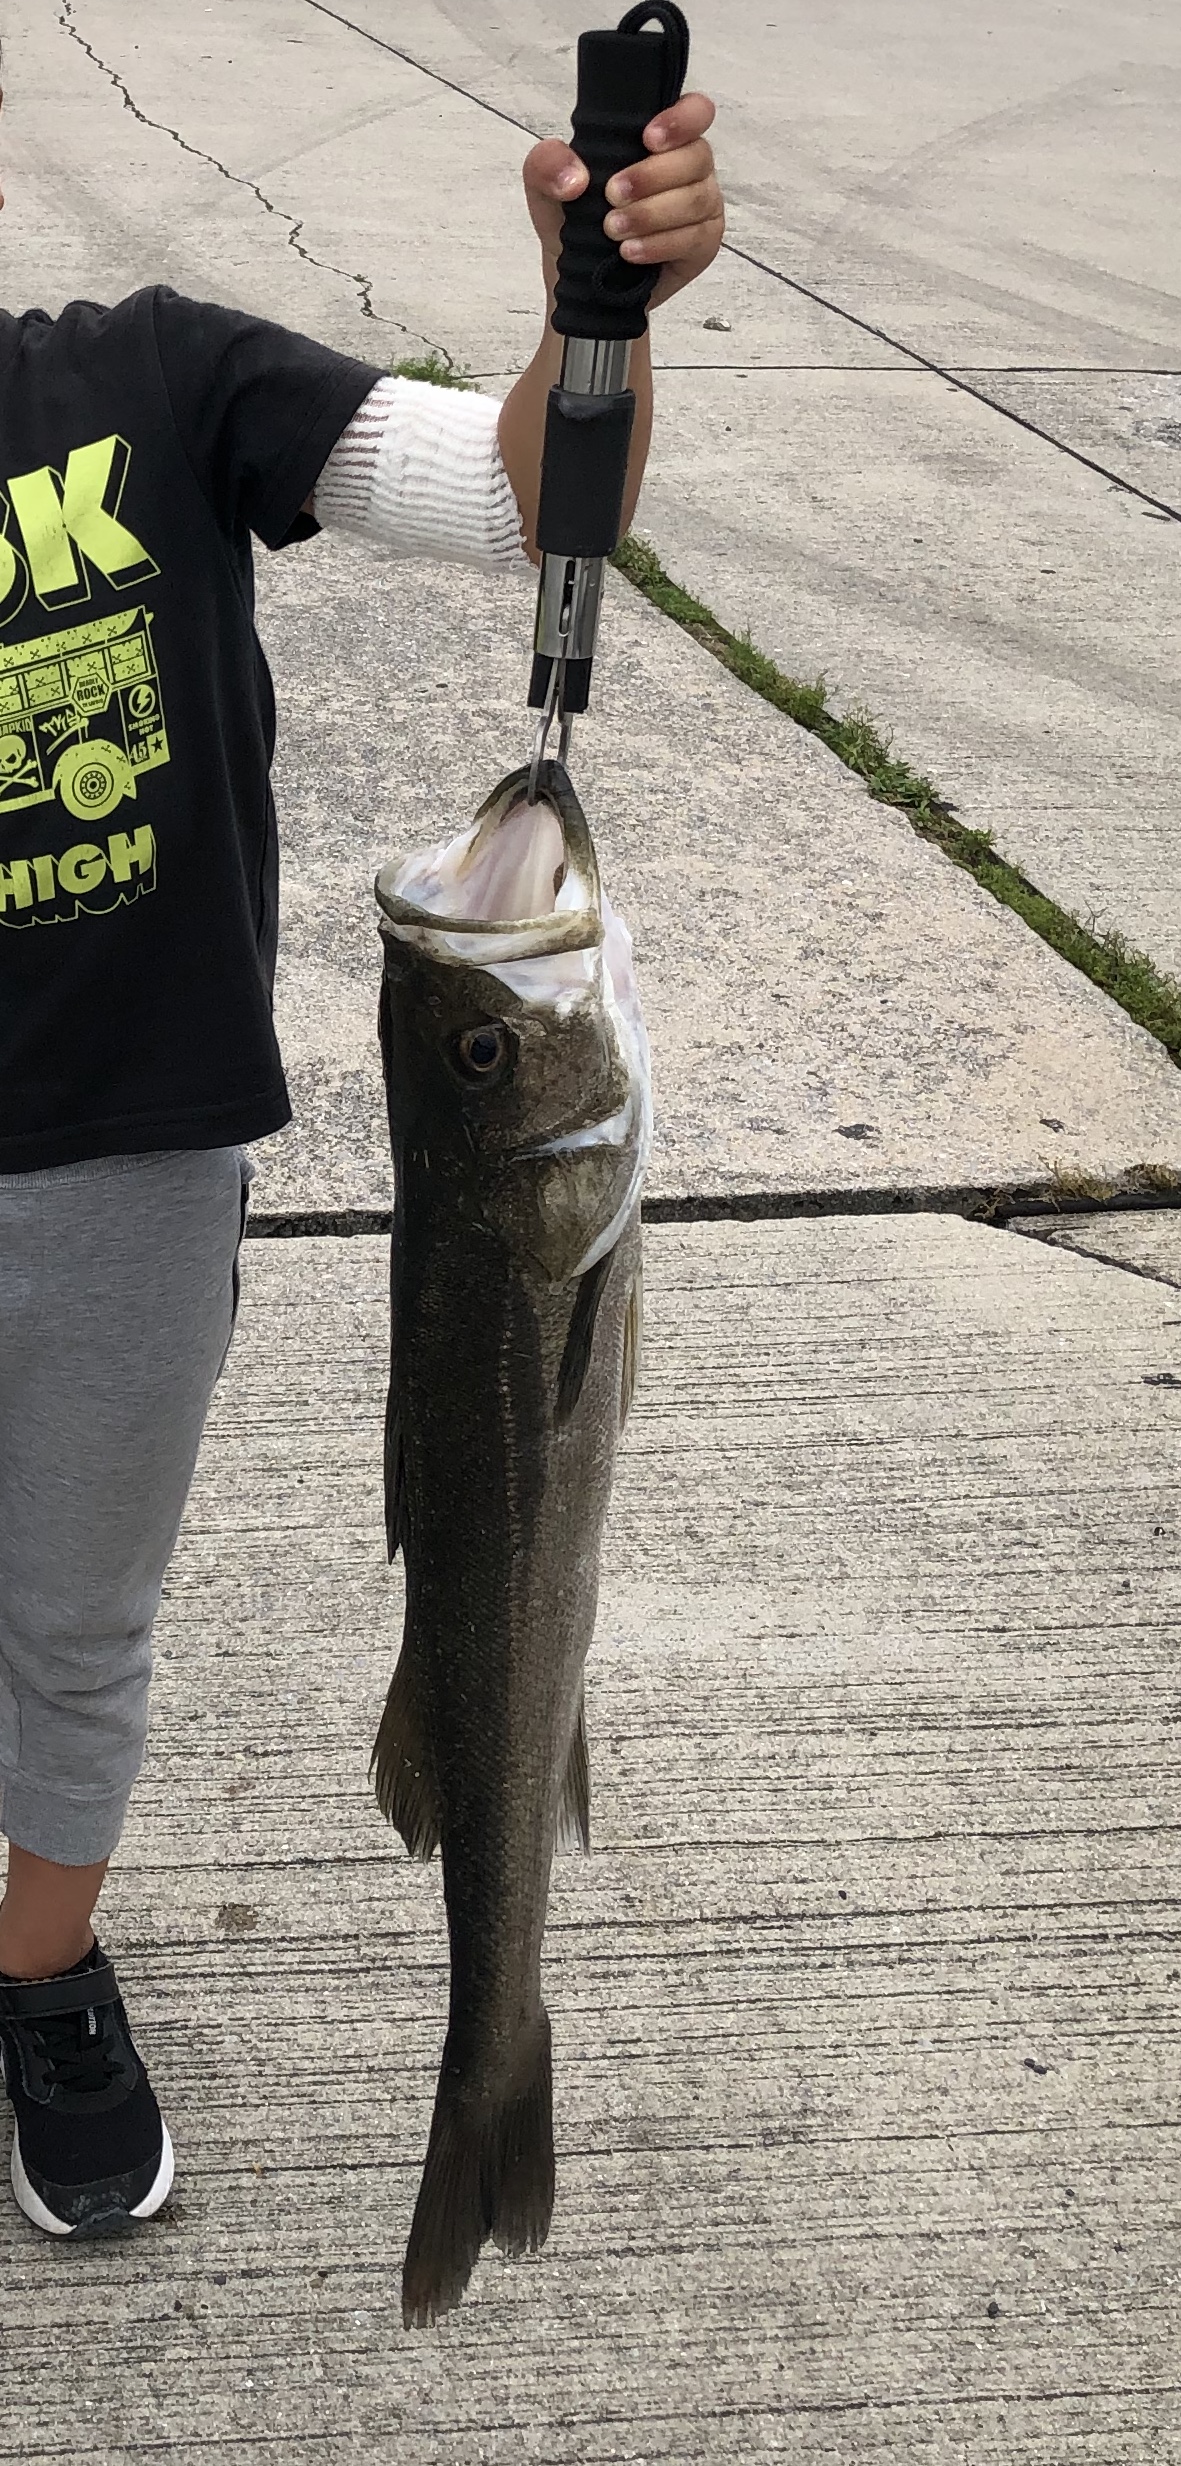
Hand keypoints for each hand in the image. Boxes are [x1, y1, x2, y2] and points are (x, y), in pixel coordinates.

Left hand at [522, 93, 723, 310]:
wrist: (578, 272)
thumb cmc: (573, 215)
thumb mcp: (545, 183)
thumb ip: (547, 162)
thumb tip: (575, 179)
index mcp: (663, 137)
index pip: (696, 110)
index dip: (682, 119)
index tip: (648, 138)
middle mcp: (690, 166)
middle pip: (697, 156)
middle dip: (652, 176)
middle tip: (612, 195)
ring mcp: (702, 205)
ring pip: (695, 199)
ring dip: (651, 214)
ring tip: (613, 230)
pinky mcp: (702, 244)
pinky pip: (695, 239)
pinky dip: (659, 245)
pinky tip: (630, 252)